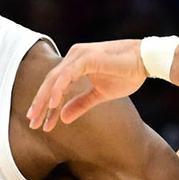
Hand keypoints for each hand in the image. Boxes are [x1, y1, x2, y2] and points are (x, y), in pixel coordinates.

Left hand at [27, 40, 146, 130]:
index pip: (55, 86)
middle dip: (39, 105)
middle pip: (50, 83)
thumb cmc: (126, 74)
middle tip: (32, 124)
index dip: (46, 106)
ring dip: (44, 99)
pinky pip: (67, 75)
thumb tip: (64, 118)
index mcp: (75, 64)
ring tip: (37, 118)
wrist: (146, 61)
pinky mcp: (86, 58)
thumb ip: (81, 104)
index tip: (40, 124)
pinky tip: (52, 104)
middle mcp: (73, 57)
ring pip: (54, 79)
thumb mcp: (100, 94)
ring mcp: (79, 55)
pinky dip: (58, 89)